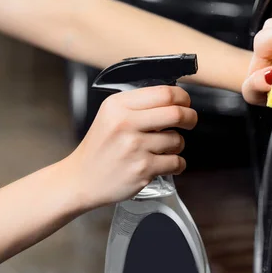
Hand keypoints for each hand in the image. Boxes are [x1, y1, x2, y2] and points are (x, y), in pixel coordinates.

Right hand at [62, 86, 197, 208]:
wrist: (81, 179)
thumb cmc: (100, 148)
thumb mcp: (110, 115)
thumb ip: (138, 105)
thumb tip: (173, 99)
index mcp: (118, 105)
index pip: (164, 93)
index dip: (182, 97)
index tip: (185, 103)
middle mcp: (125, 123)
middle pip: (176, 113)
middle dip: (190, 117)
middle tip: (190, 121)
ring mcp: (134, 147)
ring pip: (178, 140)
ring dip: (177, 144)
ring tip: (164, 148)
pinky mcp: (143, 169)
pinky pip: (176, 162)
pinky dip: (177, 164)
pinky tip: (166, 163)